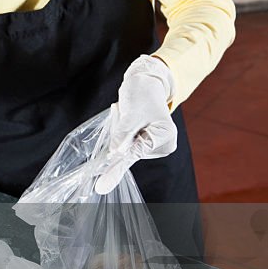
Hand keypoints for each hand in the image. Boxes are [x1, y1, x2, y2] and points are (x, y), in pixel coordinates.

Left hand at [94, 55, 176, 194]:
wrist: (144, 81)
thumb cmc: (141, 94)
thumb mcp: (130, 115)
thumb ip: (122, 137)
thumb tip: (114, 157)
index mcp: (165, 137)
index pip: (136, 153)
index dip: (117, 165)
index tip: (102, 186)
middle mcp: (162, 144)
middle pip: (129, 151)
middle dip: (120, 135)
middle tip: (122, 113)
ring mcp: (153, 145)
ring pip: (124, 148)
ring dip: (118, 132)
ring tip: (126, 113)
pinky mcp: (143, 142)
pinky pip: (124, 144)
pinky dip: (119, 133)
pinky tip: (125, 118)